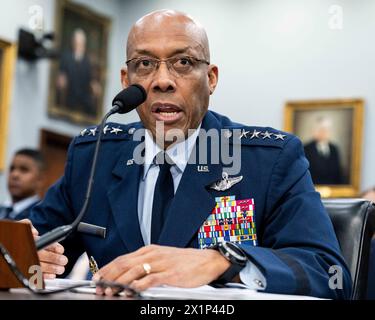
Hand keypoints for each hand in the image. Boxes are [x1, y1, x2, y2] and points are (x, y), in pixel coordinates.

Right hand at [19, 219, 67, 278]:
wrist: (12, 245)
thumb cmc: (21, 237)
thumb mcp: (22, 226)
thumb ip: (28, 225)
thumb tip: (34, 232)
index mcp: (29, 242)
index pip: (42, 243)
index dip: (54, 247)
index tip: (61, 250)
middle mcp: (27, 252)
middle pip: (42, 256)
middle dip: (55, 259)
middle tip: (64, 260)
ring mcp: (26, 262)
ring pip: (39, 267)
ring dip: (52, 269)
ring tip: (61, 269)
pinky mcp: (25, 270)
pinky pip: (34, 275)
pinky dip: (44, 276)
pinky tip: (52, 275)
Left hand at [93, 244, 230, 294]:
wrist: (207, 261)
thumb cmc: (185, 262)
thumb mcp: (163, 258)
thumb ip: (146, 264)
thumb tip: (129, 275)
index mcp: (150, 251)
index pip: (123, 258)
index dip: (108, 268)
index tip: (98, 277)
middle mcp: (153, 255)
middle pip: (125, 263)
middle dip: (109, 275)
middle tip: (99, 285)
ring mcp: (162, 264)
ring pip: (134, 270)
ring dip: (120, 281)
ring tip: (110, 290)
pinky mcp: (171, 274)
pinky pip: (151, 279)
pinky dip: (139, 284)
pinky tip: (132, 290)